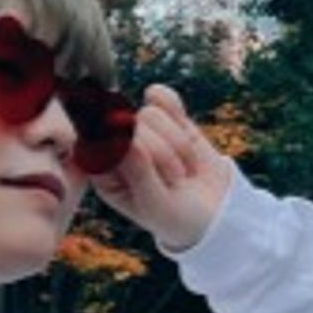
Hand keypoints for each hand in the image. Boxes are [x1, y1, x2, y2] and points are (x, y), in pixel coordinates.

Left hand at [87, 85, 233, 251]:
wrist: (213, 211)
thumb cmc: (176, 216)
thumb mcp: (155, 204)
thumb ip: (138, 171)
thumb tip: (121, 129)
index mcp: (103, 173)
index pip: (99, 142)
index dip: (127, 149)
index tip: (151, 174)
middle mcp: (117, 148)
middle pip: (131, 127)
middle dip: (162, 155)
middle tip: (175, 180)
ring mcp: (140, 130)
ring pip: (151, 113)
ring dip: (177, 144)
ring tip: (182, 168)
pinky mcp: (163, 117)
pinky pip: (161, 96)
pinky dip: (174, 109)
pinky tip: (184, 127)